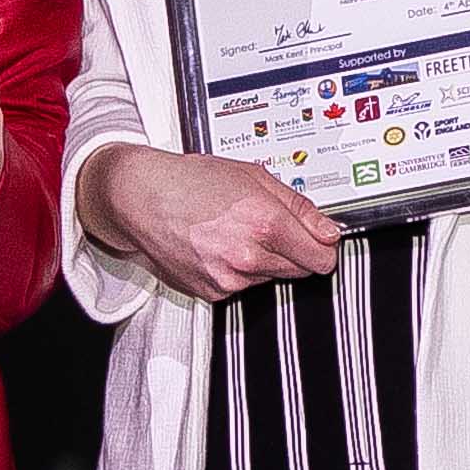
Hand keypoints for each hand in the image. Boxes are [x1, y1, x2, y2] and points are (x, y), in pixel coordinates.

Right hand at [83, 145, 341, 301]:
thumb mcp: (253, 176)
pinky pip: (241, 286)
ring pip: (269, 278)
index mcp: (265, 223)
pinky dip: (236, 270)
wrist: (140, 198)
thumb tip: (328, 230)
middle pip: (300, 271)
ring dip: (262, 260)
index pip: (322, 258)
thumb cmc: (190, 181)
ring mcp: (228, 279)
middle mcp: (248, 257)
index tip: (318, 239)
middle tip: (267, 226)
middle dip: (292, 251)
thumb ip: (299, 207)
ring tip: (233, 231)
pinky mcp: (211, 293)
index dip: (323, 246)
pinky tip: (216, 246)